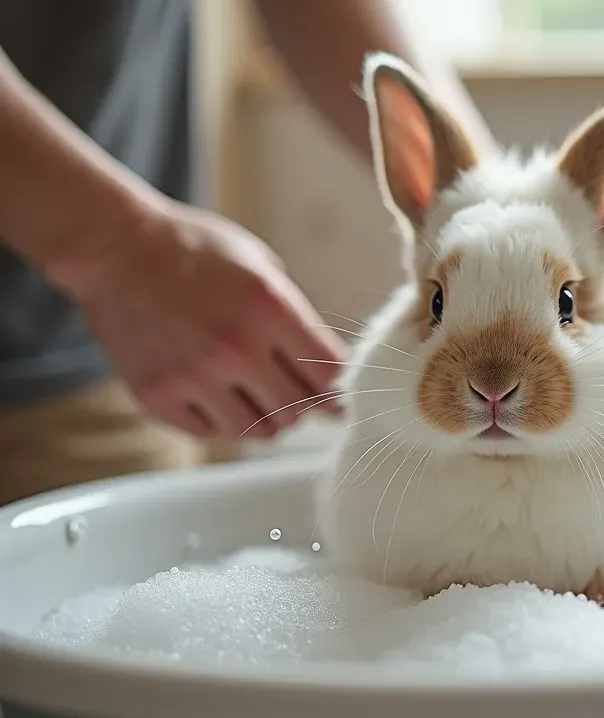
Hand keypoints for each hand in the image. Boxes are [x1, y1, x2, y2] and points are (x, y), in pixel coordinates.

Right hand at [59, 200, 347, 439]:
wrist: (113, 246)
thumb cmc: (194, 250)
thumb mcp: (261, 266)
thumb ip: (297, 318)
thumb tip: (333, 372)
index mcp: (270, 308)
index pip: (330, 373)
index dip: (337, 386)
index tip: (334, 391)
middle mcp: (236, 348)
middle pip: (298, 409)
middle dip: (302, 403)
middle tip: (291, 390)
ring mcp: (194, 376)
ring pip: (257, 431)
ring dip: (264, 417)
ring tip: (254, 393)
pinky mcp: (157, 396)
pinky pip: (210, 431)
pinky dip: (219, 419)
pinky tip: (214, 393)